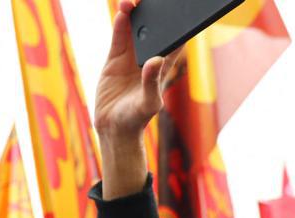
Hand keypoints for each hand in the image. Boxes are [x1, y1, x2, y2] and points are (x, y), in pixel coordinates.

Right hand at [94, 1, 182, 199]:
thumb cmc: (137, 119)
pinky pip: (118, 38)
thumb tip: (154, 60)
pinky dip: (120, 25)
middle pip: (154, 29)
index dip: (179, 22)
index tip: (180, 6)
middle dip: (154, 13)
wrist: (114, 128)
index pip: (176, 39)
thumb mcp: (148, 104)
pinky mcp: (114, 60)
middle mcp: (148, 57)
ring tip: (132, 1)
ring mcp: (130, 57)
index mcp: (163, 65)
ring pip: (135, 29)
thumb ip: (151, 83)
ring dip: (134, 14)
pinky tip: (122, 12)